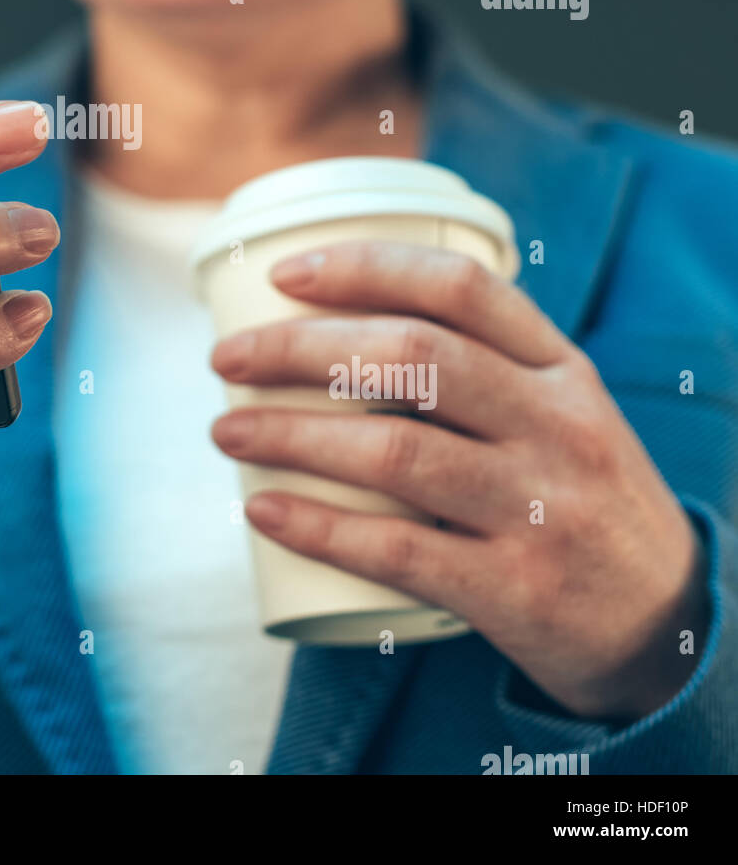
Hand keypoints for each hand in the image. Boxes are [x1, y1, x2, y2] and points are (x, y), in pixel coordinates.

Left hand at [208, 240, 708, 723]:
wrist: (667, 626)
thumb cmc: (578, 499)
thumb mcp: (562, 413)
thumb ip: (482, 365)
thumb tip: (338, 322)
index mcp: (561, 370)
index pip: (459, 286)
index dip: (363, 267)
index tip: (283, 274)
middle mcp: (557, 428)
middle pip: (410, 357)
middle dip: (297, 348)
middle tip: (226, 358)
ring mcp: (540, 510)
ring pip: (393, 451)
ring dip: (290, 435)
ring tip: (227, 432)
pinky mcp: (516, 591)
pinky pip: (398, 551)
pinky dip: (319, 528)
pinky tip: (264, 509)